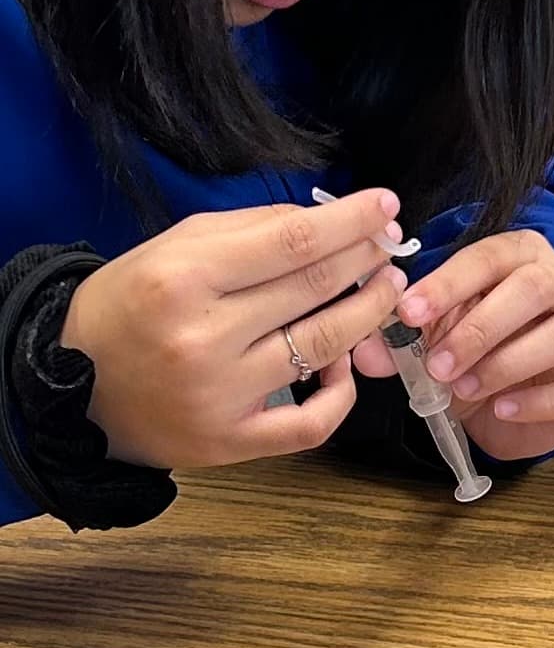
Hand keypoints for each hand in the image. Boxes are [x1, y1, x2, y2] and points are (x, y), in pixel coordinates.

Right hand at [59, 190, 406, 468]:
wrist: (70, 388)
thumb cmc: (130, 307)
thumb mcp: (174, 247)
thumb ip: (253, 228)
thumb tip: (331, 218)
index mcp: (182, 278)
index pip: (293, 241)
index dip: (352, 221)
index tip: (385, 206)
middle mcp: (202, 338)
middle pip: (316, 287)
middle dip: (367, 259)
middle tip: (389, 244)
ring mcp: (220, 395)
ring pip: (326, 345)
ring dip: (370, 311)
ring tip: (387, 288)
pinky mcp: (231, 441)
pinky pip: (314, 421)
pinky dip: (344, 391)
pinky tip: (346, 361)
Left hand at [356, 230, 553, 462]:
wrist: (511, 404)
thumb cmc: (476, 355)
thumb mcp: (433, 341)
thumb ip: (401, 342)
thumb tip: (366, 353)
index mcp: (521, 258)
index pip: (489, 257)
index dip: (448, 283)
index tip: (408, 313)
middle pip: (534, 287)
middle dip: (480, 326)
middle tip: (438, 364)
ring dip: (508, 361)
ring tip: (466, 388)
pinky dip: (540, 400)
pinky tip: (503, 408)